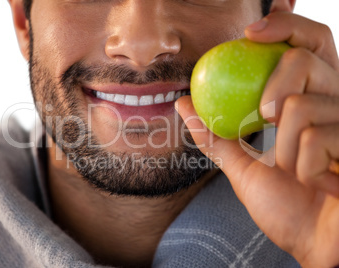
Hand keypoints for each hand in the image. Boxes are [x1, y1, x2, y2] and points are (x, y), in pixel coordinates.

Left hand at [176, 8, 338, 267]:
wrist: (314, 243)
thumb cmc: (284, 206)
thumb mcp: (242, 167)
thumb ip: (216, 135)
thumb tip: (184, 104)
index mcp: (313, 100)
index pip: (307, 44)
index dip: (285, 24)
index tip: (249, 33)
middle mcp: (338, 102)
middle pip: (305, 57)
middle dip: (275, 87)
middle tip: (266, 117)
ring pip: (302, 105)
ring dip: (286, 150)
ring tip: (297, 171)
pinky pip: (317, 137)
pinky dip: (304, 167)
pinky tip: (319, 182)